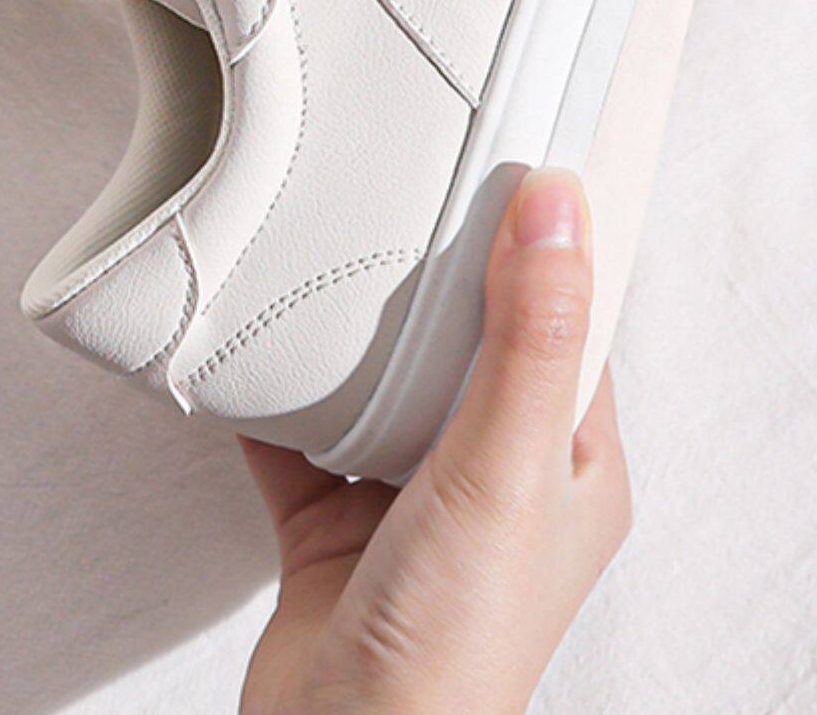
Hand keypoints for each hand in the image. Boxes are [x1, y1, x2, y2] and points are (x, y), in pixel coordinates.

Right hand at [240, 169, 629, 713]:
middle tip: (397, 189)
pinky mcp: (333, 529)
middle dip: (428, 278)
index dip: (537, 247)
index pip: (565, 326)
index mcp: (566, 470)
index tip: (501, 164)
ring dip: (350, 332)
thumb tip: (559, 203)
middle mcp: (495, 484)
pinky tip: (250, 342)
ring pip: (380, 384)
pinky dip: (273, 391)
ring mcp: (411, 506)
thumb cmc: (450, 650)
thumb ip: (527, 334)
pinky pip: (299, 433)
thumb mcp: (500, 467)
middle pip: (465, 346)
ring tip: (324, 251)